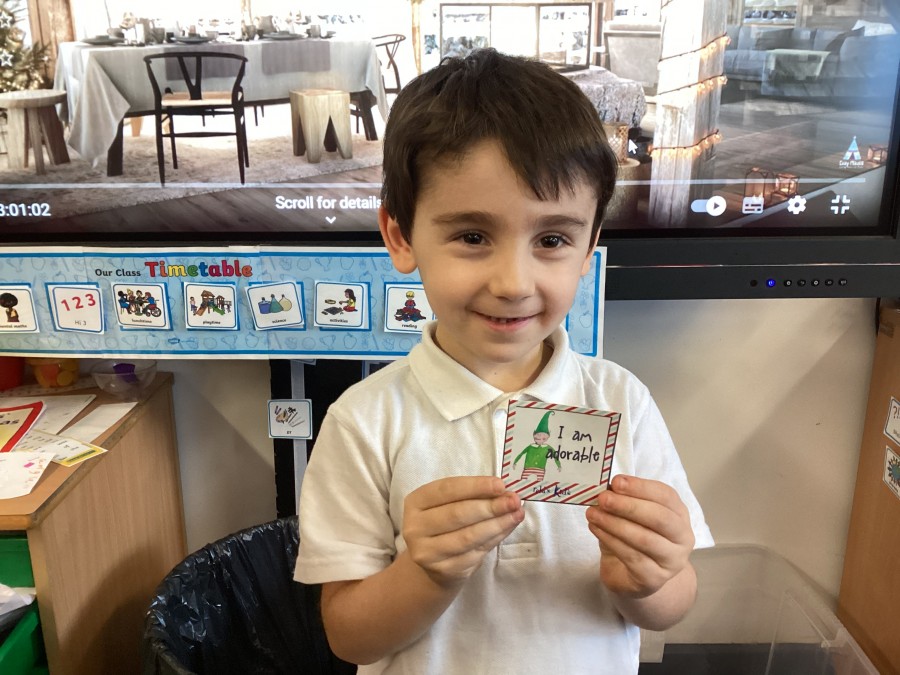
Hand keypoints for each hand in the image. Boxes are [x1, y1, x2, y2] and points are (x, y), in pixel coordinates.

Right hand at [403, 476, 523, 587]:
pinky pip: (475, 553)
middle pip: (458, 514)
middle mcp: (415, 527)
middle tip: (514, 500)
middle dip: (490, 506)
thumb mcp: (449, 504)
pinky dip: (495, 539)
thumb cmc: (445, 524)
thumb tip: (505, 493)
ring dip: (497, 524)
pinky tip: (507, 528)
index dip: (475, 486)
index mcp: (416, 502)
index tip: (501, 484)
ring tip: (517, 514)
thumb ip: (472, 496)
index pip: (447, 489)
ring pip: (468, 536)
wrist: (432, 563)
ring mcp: (427, 552)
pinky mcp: (444, 570)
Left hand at [586, 475, 693, 597]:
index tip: (616, 482)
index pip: (666, 496)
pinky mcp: (654, 579)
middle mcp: (682, 538)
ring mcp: (671, 561)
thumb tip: (606, 488)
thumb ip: (625, 500)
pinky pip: (632, 557)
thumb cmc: (634, 537)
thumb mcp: (633, 515)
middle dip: (629, 506)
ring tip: (593, 514)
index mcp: (679, 514)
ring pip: (645, 539)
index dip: (640, 487)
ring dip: (615, 524)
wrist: (634, 576)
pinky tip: (596, 529)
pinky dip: (611, 540)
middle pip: (660, 518)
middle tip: (603, 498)